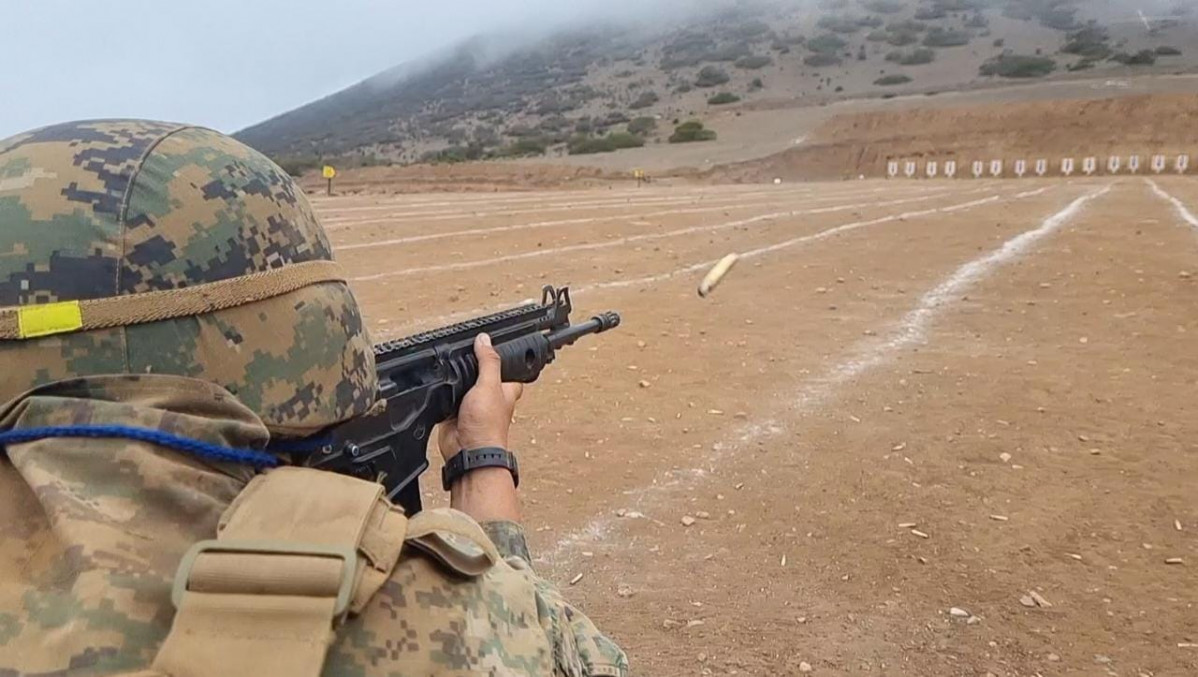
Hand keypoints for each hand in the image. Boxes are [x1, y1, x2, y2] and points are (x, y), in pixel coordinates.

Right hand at [437, 333, 523, 462]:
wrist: (467, 451)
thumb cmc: (487, 426)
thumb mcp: (490, 385)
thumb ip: (488, 361)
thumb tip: (484, 340)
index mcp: (505, 388)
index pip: (506, 365)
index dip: (500, 354)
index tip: (490, 341)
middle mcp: (489, 394)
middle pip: (480, 371)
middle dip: (472, 365)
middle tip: (465, 353)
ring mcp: (471, 403)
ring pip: (463, 383)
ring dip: (456, 379)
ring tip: (451, 369)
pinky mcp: (454, 411)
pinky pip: (447, 396)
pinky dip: (443, 392)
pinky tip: (442, 387)